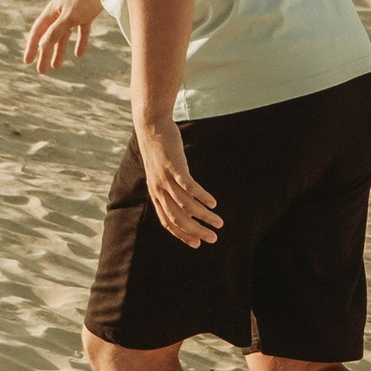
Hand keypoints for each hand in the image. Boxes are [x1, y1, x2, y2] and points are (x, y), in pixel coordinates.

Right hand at [24, 0, 102, 73]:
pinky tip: (79, 55)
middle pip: (49, 37)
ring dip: (59, 51)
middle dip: (45, 54)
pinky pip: (81, 32)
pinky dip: (80, 43)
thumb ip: (56, 32)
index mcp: (52, 12)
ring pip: (63, 36)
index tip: (27, 62)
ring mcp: (73, 14)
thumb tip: (42, 46)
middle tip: (41, 71)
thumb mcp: (69, 17)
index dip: (32, 47)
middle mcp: (60, 13)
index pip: (38, 32)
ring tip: (56, 67)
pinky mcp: (86, 14)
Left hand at [138, 122, 222, 249]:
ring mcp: (166, 179)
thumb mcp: (163, 174)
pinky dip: (201, 197)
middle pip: (178, 219)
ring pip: (186, 205)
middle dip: (196, 231)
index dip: (183, 235)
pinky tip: (213, 203)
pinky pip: (189, 187)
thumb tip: (188, 207)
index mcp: (156, 194)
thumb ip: (172, 190)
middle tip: (213, 238)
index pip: (168, 222)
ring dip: (204, 216)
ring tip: (219, 222)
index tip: (198, 243)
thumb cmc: (160, 151)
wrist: (151, 127)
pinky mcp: (174, 167)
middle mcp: (159, 190)